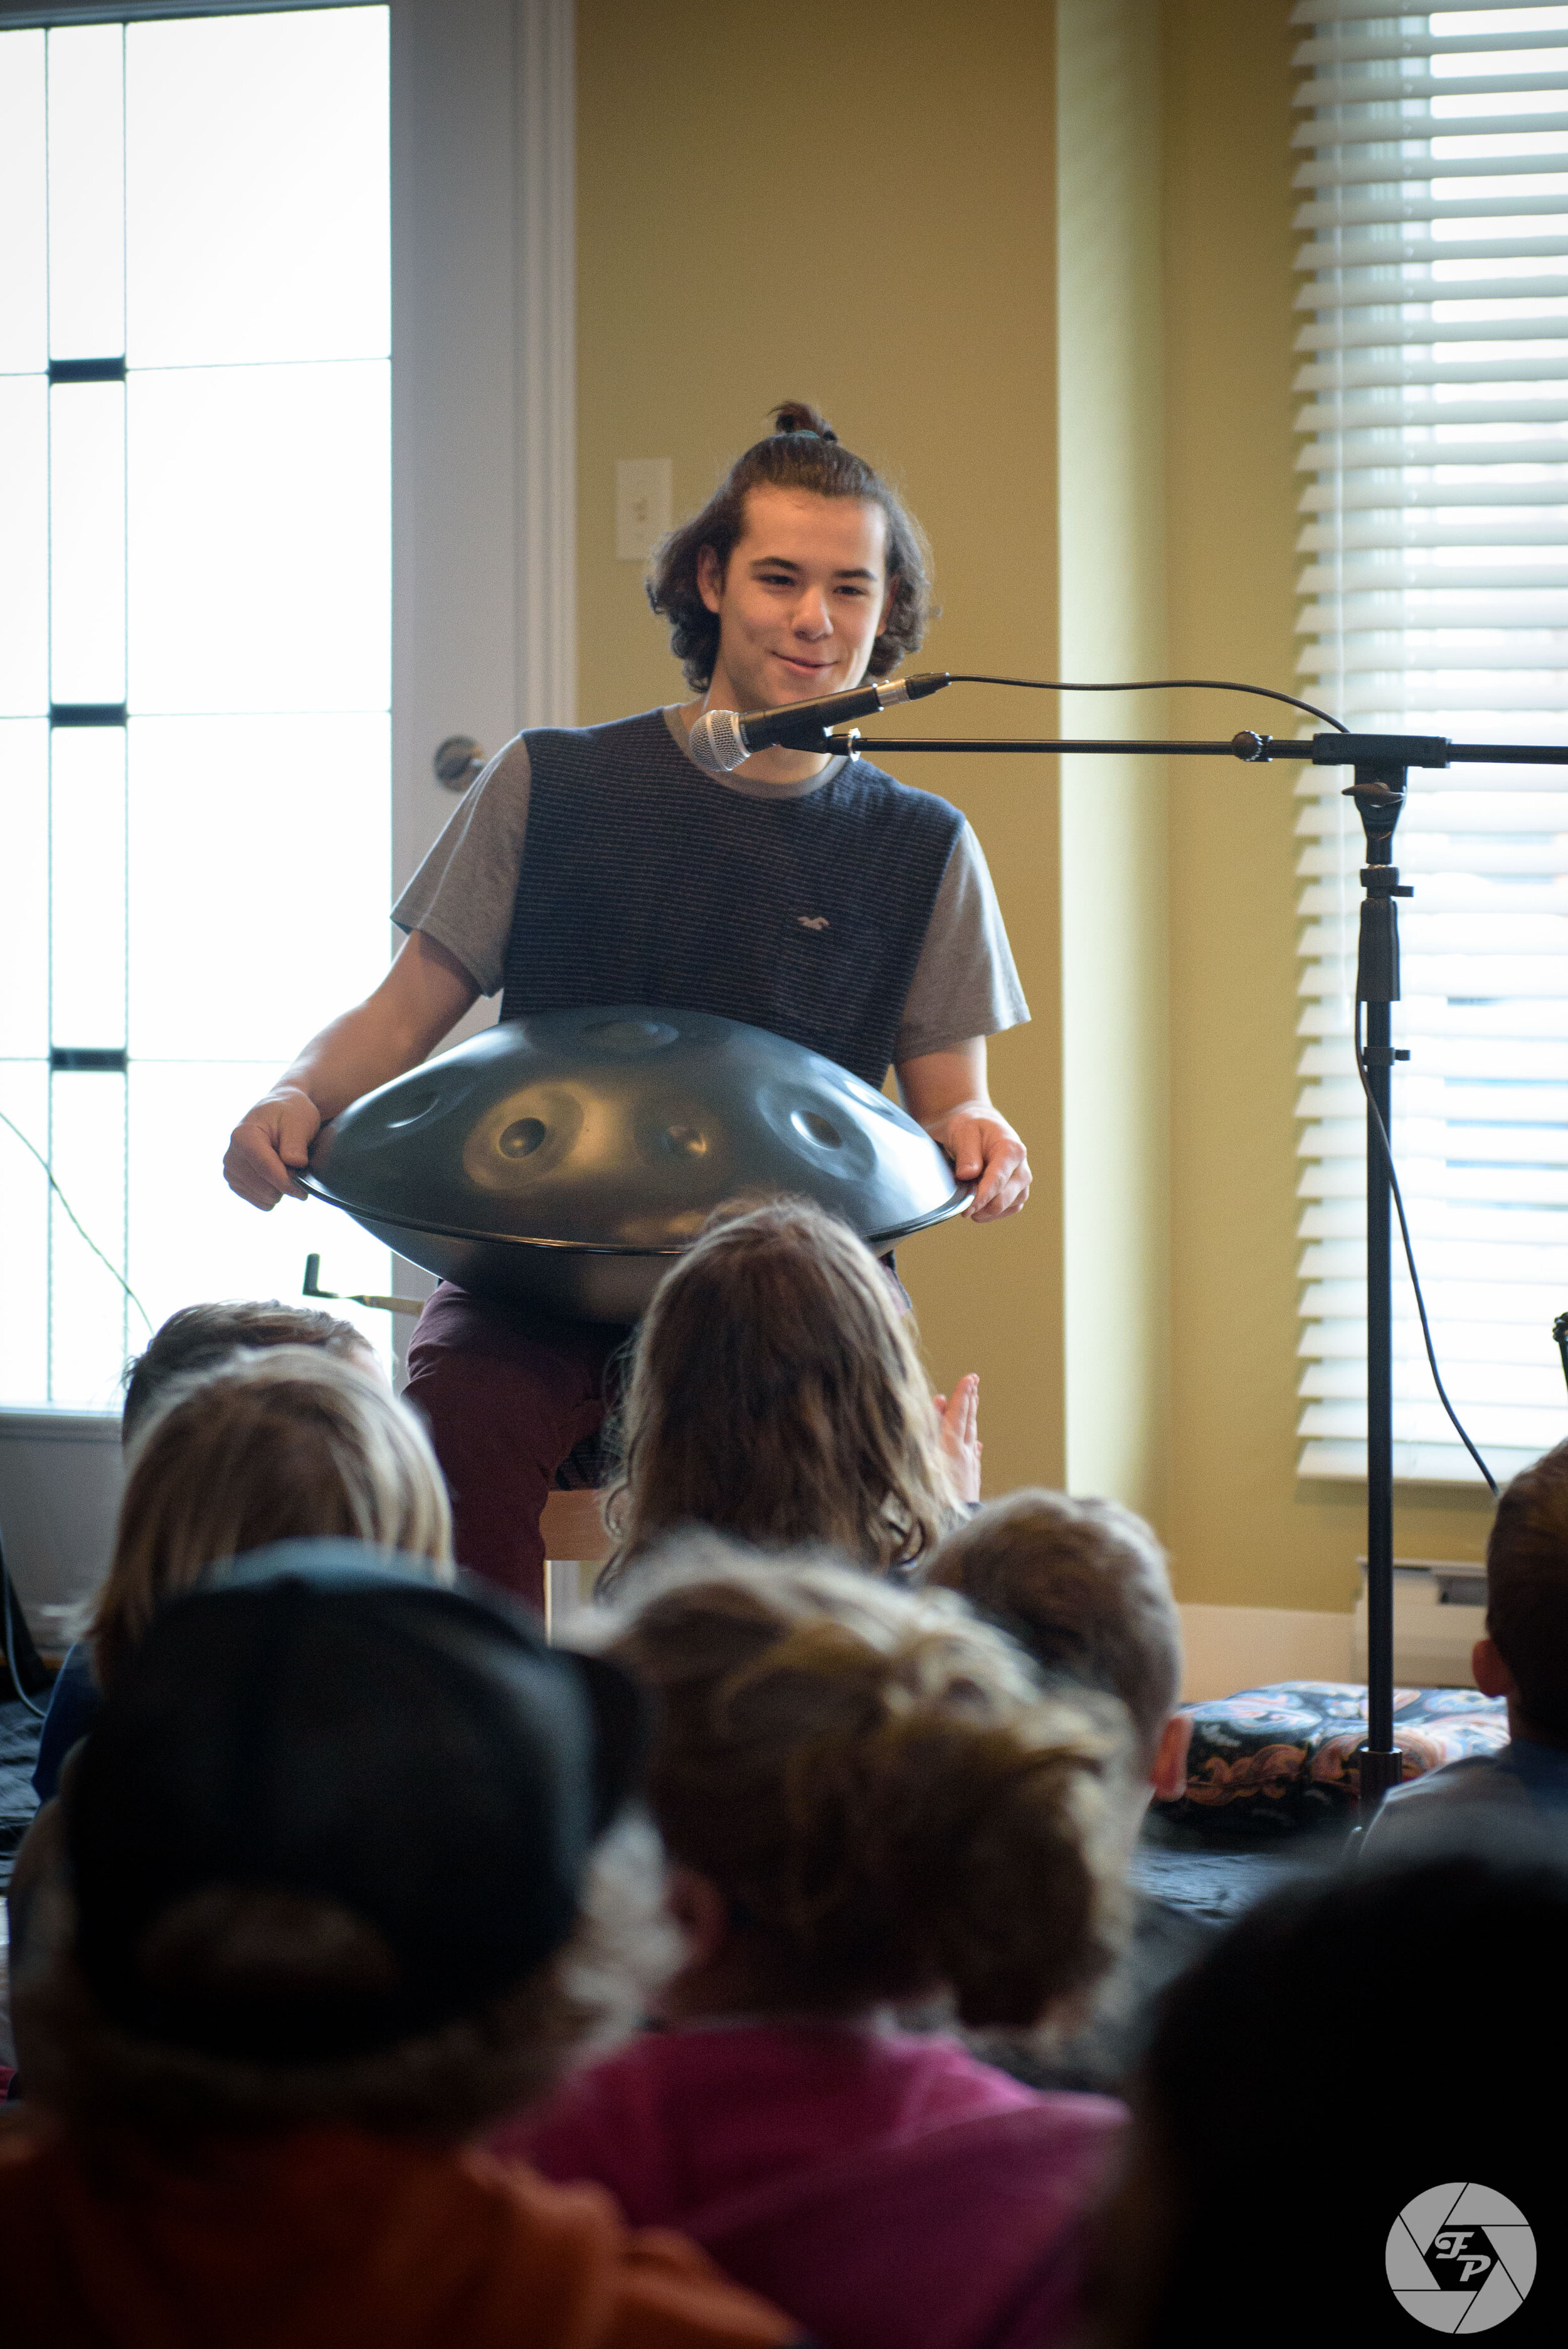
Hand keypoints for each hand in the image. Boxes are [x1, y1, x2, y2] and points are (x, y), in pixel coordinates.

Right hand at [223, 1086, 320, 1209]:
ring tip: (287, 1167)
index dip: (287, 1183)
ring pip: (264, 1197)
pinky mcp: (236, 1183)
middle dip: (286, 1183)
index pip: (265, 1168)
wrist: (278, 1112)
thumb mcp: (298, 1120)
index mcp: (243, 1136)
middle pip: (264, 1187)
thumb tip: (295, 1164)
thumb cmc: (290, 1113)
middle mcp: (231, 1155)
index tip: (304, 1192)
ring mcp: (231, 1171)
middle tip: (299, 1168)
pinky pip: (261, 1202)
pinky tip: (279, 1176)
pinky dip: (274, 1194)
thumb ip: (296, 1143)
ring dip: (281, 1188)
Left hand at [929, 1106, 1030, 1222]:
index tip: (966, 1208)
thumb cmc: (971, 1128)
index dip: (981, 1198)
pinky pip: (1005, 1211)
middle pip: (1003, 1200)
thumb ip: (967, 1153)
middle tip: (960, 1202)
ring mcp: (1022, 1183)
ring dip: (983, 1209)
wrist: (978, 1127)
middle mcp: (1022, 1168)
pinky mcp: (1018, 1194)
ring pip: (1004, 1209)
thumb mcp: (963, 1132)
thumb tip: (968, 1175)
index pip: (998, 1180)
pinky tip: (977, 1202)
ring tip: (967, 1195)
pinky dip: (989, 1212)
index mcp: (1012, 1150)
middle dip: (980, 1206)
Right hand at [934, 1372, 981, 1502]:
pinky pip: (974, 1457)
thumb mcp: (926, 1457)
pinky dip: (973, 1446)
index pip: (958, 1414)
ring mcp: (969, 1468)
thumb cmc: (933, 1494)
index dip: (963, 1395)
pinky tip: (976, 1445)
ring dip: (971, 1419)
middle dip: (969, 1401)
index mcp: (951, 1447)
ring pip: (971, 1438)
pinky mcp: (970, 1482)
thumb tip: (939, 1401)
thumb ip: (931, 1428)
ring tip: (974, 1403)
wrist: (952, 1526)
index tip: (970, 1377)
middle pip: (967, 1423)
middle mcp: (964, 1455)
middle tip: (974, 1383)